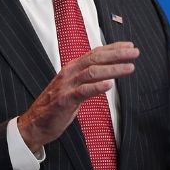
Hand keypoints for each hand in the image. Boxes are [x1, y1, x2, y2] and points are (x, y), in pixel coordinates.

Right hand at [18, 42, 138, 153]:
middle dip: (117, 54)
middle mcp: (69, 73)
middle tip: (134, 52)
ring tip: (129, 68)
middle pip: (96, 58)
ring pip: (92, 72)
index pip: (95, 53)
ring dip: (112, 69)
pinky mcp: (64, 100)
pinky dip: (96, 87)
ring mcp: (66, 86)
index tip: (129, 45)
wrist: (34, 124)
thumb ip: (87, 79)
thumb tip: (107, 74)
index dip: (113, 48)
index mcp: (72, 68)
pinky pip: (82, 91)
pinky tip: (109, 85)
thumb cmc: (55, 106)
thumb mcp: (73, 87)